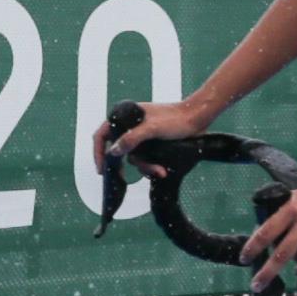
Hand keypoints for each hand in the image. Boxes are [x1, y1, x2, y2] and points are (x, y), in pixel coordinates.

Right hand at [95, 97, 213, 178]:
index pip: (102, 134)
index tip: (101, 169)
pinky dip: (151, 166)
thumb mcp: (152, 129)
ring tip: (159, 171)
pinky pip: (145, 159)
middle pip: (118, 150)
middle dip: (126, 165)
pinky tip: (161, 171)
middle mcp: (130, 126)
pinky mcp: (151, 145)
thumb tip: (112, 152)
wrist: (198, 119)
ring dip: (145, 167)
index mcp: (125, 116)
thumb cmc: (175, 119)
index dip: (98, 152)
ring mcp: (141, 136)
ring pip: (134, 158)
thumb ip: (131, 139)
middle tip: (123, 179)